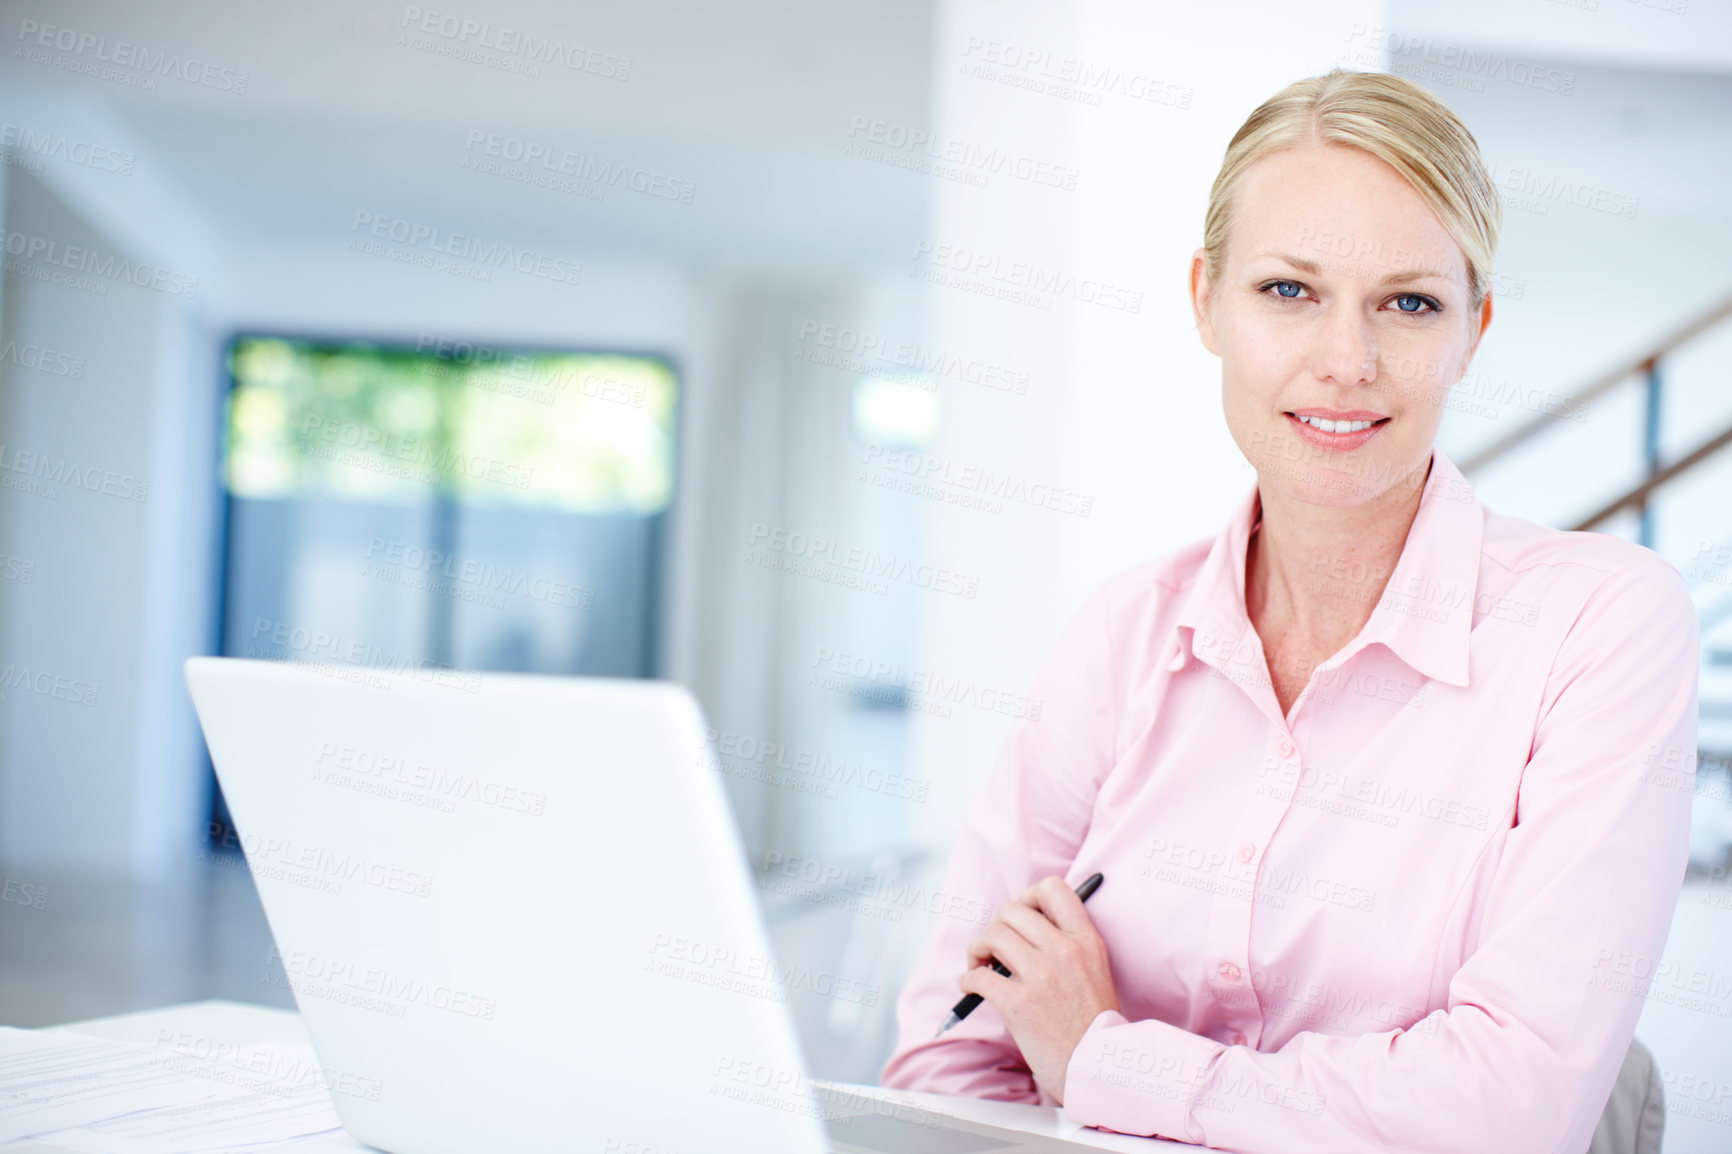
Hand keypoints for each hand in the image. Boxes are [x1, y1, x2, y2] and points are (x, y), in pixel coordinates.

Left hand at [959, 875, 1118, 1104]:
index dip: (1028, 896)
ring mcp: (1042, 976)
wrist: (1098, 1067)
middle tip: (995, 948)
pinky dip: (968, 979)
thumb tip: (1024, 925)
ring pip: (992, 936)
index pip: (1052, 887)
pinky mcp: (1019, 1004)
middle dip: (996, 926)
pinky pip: (979, 976)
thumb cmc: (1092, 1023)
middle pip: (1011, 910)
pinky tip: (972, 987)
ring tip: (981, 965)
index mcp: (1086, 940)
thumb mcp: (1096, 969)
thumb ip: (1069, 943)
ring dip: (978, 949)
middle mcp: (1065, 951)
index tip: (1021, 918)